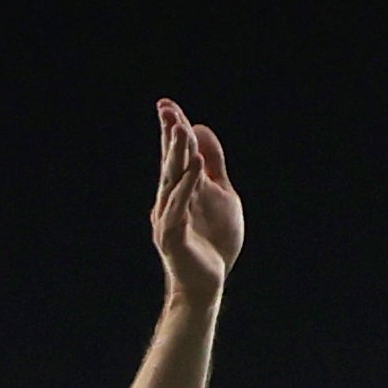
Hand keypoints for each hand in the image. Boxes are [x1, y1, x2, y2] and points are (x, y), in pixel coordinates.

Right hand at [150, 100, 241, 299]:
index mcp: (180, 190)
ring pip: (171, 181)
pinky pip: (179, 207)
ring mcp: (168, 218)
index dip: (171, 129)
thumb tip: (201, 128)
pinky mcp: (172, 237)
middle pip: (170, 163)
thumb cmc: (213, 241)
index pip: (174, 154)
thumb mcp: (222, 194)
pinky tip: (196, 165)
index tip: (166, 104)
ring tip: (181, 128)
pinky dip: (187, 186)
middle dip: (169, 136)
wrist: (208, 283)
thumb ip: (214, 165)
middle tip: (167, 109)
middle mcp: (169, 201)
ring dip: (176, 155)